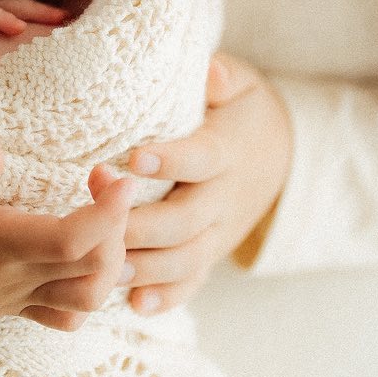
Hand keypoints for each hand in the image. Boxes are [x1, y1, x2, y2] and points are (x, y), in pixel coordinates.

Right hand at [0, 139, 135, 350]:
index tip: (116, 174)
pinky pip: (66, 316)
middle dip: (117, 226)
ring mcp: (17, 300)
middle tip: (102, 180)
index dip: (108, 211)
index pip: (73, 239)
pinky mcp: (12, 310)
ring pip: (89, 298)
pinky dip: (88, 291)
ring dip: (110, 260)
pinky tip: (79, 259)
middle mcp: (16, 279)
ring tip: (99, 218)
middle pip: (96, 270)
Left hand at [122, 54, 291, 312]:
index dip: (170, 160)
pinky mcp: (212, 253)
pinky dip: (167, 297)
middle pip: (185, 221)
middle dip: (139, 221)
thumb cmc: (242, 109)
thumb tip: (210, 70)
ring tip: (103, 265)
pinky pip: (193, 281)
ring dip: (144, 266)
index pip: (201, 159)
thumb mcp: (241, 84)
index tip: (133, 157)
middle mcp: (225, 199)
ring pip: (185, 259)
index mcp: (228, 152)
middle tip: (96, 208)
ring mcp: (219, 232)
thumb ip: (223, 78)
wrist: (281, 152)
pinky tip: (135, 306)